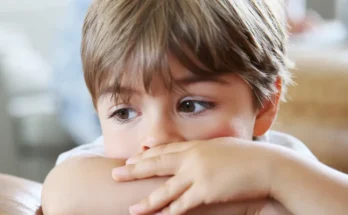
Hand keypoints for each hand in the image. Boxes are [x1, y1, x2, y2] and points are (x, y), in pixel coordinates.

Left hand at [112, 138, 282, 214]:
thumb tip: (194, 154)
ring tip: (132, 209)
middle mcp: (192, 158)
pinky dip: (170, 212)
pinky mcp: (206, 191)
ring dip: (148, 201)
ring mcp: (197, 174)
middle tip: (115, 174)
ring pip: (166, 190)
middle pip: (156, 164)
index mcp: (196, 146)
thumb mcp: (221, 146)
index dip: (146, 155)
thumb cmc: (246, 155)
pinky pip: (183, 205)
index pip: (164, 150)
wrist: (267, 164)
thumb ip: (204, 150)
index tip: (131, 158)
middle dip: (134, 170)